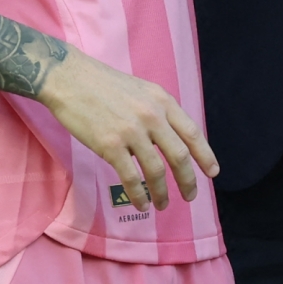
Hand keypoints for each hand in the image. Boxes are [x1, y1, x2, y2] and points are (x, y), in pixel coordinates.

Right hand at [36, 49, 219, 212]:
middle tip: (190, 196)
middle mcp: (151, 116)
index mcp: (162, 101)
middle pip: (179, 156)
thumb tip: (169, 140)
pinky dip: (139, 194)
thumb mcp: (141, 90)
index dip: (205, 155)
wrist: (70, 78)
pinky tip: (142, 203)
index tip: (212, 173)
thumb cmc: (103, 84)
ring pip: (156, 171)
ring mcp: (131, 132)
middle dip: (188, 181)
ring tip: (162, 205)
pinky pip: (130, 177)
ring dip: (162, 193)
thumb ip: (158, 112)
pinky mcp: (110, 145)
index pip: (192, 132)